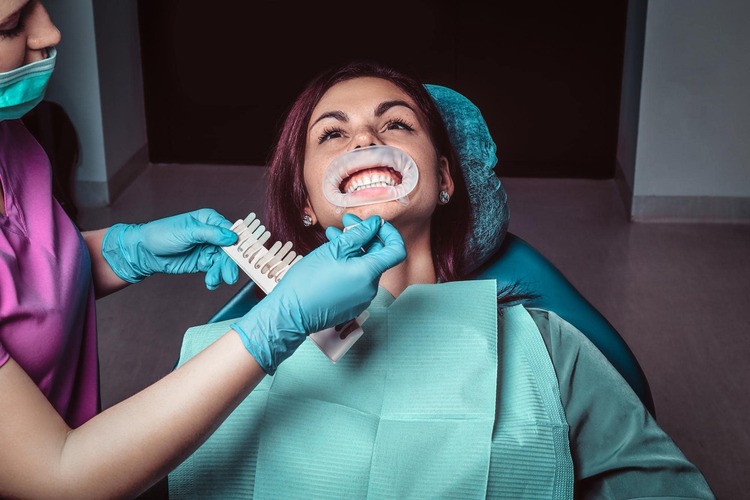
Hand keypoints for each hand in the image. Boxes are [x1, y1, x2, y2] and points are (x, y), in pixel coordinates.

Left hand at [101, 208, 238, 289]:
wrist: (143, 252)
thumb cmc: (161, 234)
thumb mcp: (187, 231)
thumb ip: (211, 234)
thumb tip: (232, 236)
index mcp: (210, 221)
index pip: (231, 231)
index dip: (239, 244)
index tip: (243, 256)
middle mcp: (212, 235)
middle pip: (230, 250)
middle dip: (230, 264)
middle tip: (229, 276)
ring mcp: (208, 249)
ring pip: (223, 262)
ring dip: (221, 272)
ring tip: (213, 281)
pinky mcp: (202, 263)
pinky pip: (214, 271)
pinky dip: (214, 278)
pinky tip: (211, 282)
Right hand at [231, 214, 405, 373]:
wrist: (290, 313)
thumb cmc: (308, 281)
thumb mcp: (333, 249)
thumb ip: (359, 234)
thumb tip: (376, 224)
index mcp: (369, 273)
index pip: (396, 250)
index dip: (389, 233)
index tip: (375, 224)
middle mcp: (371, 288)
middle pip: (378, 257)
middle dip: (364, 237)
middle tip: (346, 222)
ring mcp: (362, 298)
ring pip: (365, 267)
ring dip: (353, 249)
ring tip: (333, 236)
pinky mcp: (352, 304)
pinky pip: (356, 280)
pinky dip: (348, 265)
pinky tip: (331, 256)